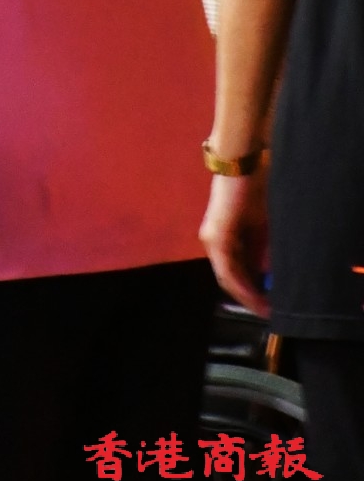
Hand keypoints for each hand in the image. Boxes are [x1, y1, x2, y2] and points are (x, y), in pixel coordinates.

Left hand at [199, 171, 270, 316]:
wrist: (242, 167)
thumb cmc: (253, 191)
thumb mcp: (262, 227)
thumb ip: (260, 249)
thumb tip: (267, 273)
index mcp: (224, 240)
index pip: (234, 273)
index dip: (250, 292)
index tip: (268, 306)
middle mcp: (213, 242)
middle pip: (229, 279)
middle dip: (249, 298)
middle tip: (268, 313)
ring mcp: (212, 240)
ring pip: (227, 277)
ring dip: (246, 295)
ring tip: (265, 309)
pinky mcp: (216, 237)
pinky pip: (226, 269)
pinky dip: (241, 284)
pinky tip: (254, 296)